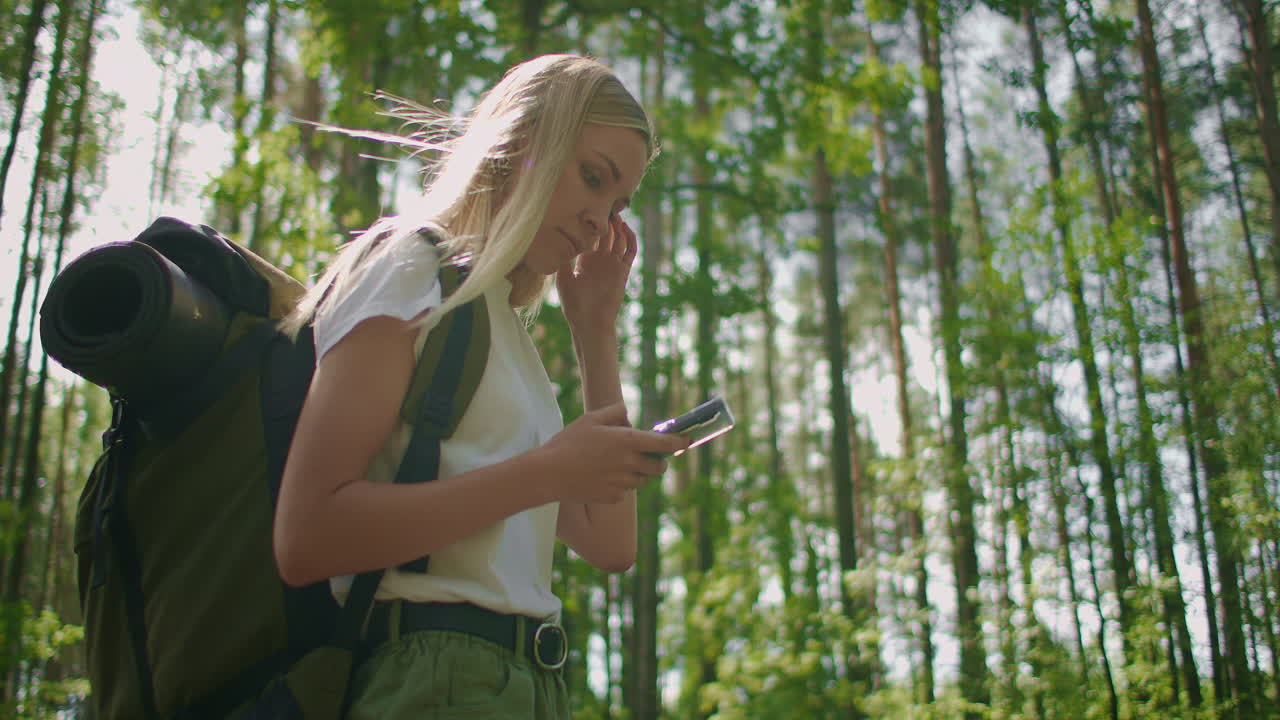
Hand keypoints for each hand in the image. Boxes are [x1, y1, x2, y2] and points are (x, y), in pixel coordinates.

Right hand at [535, 403, 689, 504]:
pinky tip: (601, 478)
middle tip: (649, 457)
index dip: (678, 442)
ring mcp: (622, 483)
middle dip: (658, 462)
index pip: (664, 444)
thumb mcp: (590, 419)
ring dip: (637, 474)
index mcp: (627, 441)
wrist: (548, 474)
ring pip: (642, 481)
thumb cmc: (568, 443)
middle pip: (658, 467)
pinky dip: (619, 486)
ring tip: (616, 466)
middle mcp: (629, 463)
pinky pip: (624, 492)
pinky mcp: (613, 498)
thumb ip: (614, 413)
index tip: (686, 442)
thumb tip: (628, 414)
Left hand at [557, 215, 636, 334]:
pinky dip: (630, 238)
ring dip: (619, 226)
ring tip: (614, 213)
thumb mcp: (564, 279)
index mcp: (586, 261)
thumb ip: (564, 260)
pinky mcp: (623, 271)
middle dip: (606, 221)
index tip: (587, 208)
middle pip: (607, 235)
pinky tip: (625, 227)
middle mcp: (601, 261)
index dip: (591, 224)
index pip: (591, 237)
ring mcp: (613, 265)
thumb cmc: (574, 304)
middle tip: (603, 204)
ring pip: (620, 240)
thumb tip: (556, 242)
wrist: (589, 322)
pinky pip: (630, 251)